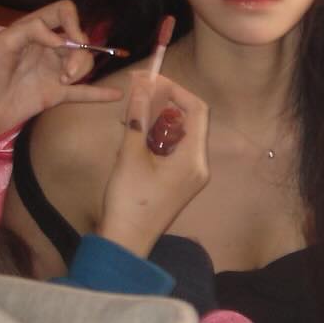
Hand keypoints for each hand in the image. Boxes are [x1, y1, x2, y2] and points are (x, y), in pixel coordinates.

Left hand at [0, 0, 121, 139]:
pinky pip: (83, 93)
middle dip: (80, 52)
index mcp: (33, 31)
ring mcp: (53, 72)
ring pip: (83, 63)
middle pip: (79, 39)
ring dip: (81, 70)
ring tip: (65, 82)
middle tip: (66, 72)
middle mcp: (47, 49)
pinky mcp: (56, 95)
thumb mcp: (2, 44)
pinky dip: (100, 93)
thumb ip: (31, 31)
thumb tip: (61, 39)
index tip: (72, 38)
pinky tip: (116, 94)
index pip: (63, 12)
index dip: (73, 21)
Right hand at [98, 72, 209, 257]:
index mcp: (193, 159)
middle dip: (163, 103)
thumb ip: (138, 117)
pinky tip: (133, 134)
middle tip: (137, 93)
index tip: (151, 80)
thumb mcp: (130, 155)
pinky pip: (172, 149)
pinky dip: (155, 137)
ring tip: (129, 114)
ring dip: (156, 119)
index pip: (196, 109)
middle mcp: (198, 166)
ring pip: (178, 134)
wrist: (125, 242)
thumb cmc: (128, 201)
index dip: (176, 90)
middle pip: (189, 120)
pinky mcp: (178, 182)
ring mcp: (189, 176)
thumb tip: (141, 86)